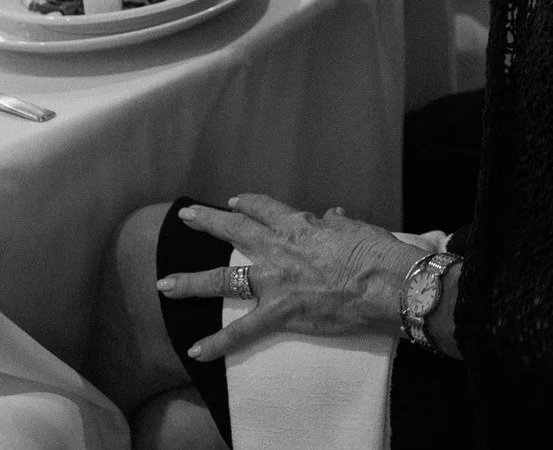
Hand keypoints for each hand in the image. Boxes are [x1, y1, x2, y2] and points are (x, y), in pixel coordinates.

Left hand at [155, 195, 423, 362]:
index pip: (263, 208)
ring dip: (191, 282)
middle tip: (187, 219)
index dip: (246, 204)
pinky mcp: (279, 313)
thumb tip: (332, 213)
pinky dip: (217, 343)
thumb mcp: (355, 227)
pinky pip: (242, 331)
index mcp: (298, 225)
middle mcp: (277, 249)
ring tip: (165, 285)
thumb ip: (335, 222)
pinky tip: (195, 350)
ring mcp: (274, 281)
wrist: (387, 283)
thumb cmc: (377, 252)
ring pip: (222, 278)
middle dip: (207, 223)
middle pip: (234, 229)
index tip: (233, 202)